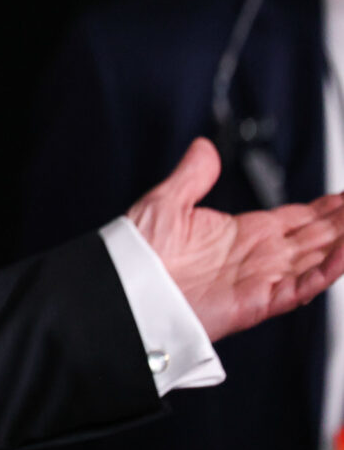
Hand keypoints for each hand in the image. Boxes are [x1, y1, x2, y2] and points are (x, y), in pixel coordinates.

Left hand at [128, 138, 343, 339]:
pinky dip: (326, 271)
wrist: (126, 289)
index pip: (299, 218)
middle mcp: (259, 256)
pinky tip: (343, 255)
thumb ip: (192, 175)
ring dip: (342, 243)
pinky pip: (302, 285)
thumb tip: (204, 148)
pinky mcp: (259, 301)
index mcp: (244, 233)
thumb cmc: (138, 255)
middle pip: (318, 236)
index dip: (329, 208)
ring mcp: (262, 278)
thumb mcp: (166, 203)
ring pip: (319, 259)